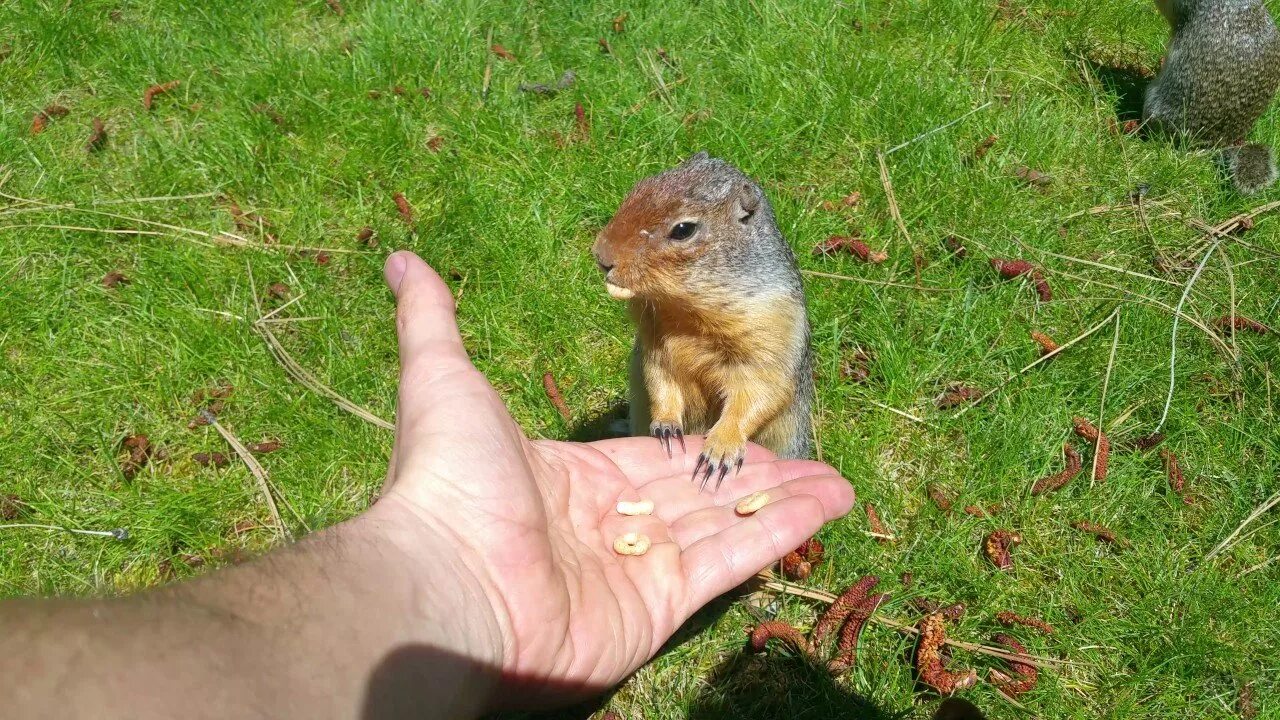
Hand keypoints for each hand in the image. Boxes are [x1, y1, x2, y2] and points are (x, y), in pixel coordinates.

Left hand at [377, 251, 854, 706]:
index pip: (654, 460)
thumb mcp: (441, 379)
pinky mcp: (659, 607)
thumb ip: (431, 320)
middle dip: (753, 473)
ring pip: (725, 525)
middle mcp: (609, 527)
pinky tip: (826, 507)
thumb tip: (400, 258)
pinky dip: (779, 534)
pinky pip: (730, 562)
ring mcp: (637, 570)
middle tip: (805, 454)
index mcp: (573, 480)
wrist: (442, 582)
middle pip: (698, 494)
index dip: (700, 444)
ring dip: (782, 501)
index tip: (742, 423)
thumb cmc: (446, 481)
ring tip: (839, 483)